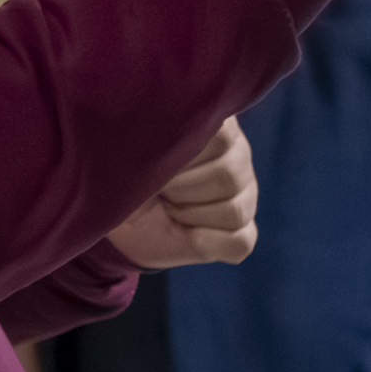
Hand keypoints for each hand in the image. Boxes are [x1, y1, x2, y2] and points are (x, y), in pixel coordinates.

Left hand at [107, 121, 257, 268]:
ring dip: (189, 214)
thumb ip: (155, 143)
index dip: (183, 155)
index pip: (221, 136)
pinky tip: (186, 234)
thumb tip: (167, 156)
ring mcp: (246, 197)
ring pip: (233, 209)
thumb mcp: (135, 155)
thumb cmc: (132, 179)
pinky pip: (238, 242)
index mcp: (218, 128)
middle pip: (228, 174)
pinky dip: (205, 242)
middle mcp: (239, 157)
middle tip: (159, 191)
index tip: (156, 163)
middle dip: (181, 189)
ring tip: (169, 209)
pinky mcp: (244, 233)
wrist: (125, 220)